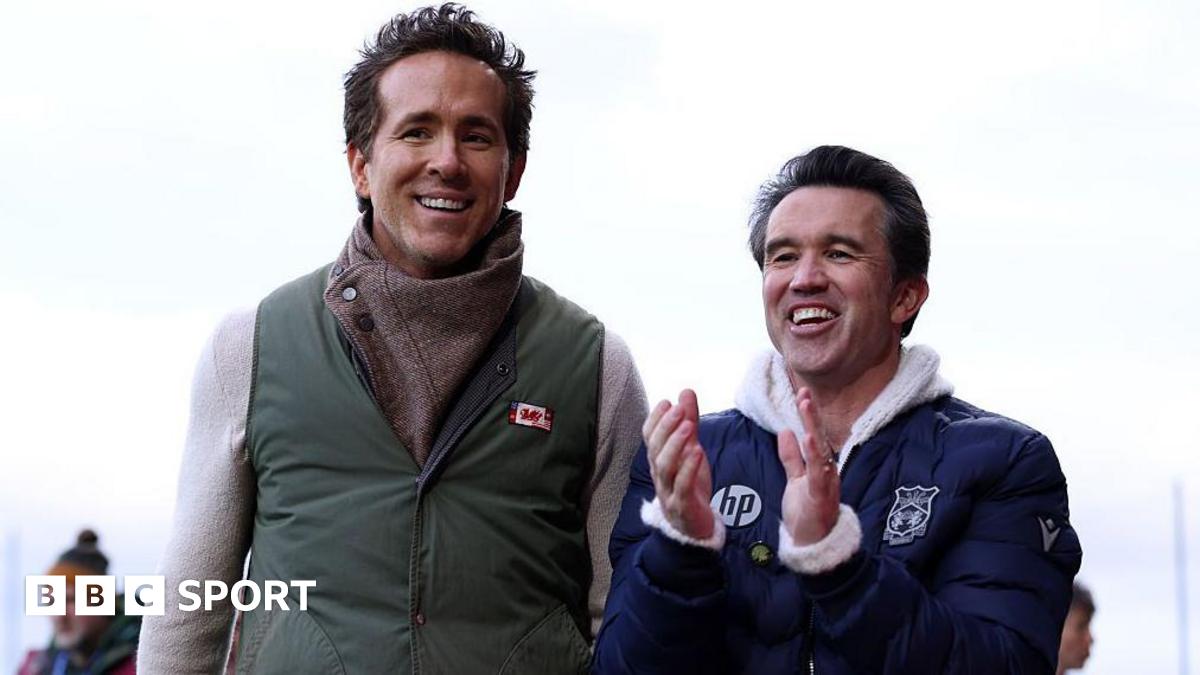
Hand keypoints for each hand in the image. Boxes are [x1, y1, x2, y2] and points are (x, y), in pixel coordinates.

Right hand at [644, 389, 713, 539]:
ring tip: (688, 427)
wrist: (694, 526)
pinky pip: (682, 485)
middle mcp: (659, 474)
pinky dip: (688, 468)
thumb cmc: (690, 485)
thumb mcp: (691, 450)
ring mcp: (668, 490)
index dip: (655, 419)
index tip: (666, 401)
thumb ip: (689, 422)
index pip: (649, 437)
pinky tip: (698, 452)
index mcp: (658, 460)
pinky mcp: (681, 505)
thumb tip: (685, 392)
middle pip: (655, 448)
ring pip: (665, 466)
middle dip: (666, 427)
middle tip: (678, 409)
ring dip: (675, 445)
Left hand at [777, 388, 840, 545]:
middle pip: (820, 438)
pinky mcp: (821, 498)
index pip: (815, 435)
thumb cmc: (806, 513)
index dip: (809, 415)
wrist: (813, 546)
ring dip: (814, 428)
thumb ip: (791, 458)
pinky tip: (809, 439)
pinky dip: (814, 456)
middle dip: (812, 415)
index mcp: (820, 467)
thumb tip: (786, 431)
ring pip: (821, 452)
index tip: (802, 393)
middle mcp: (827, 472)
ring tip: (806, 407)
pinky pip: (818, 474)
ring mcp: (826, 484)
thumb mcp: (795, 480)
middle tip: (804, 392)